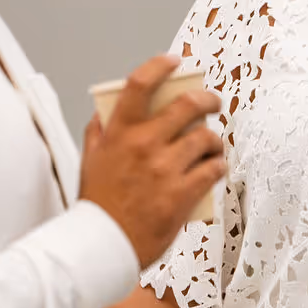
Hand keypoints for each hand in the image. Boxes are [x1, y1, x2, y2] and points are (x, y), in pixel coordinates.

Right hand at [80, 55, 225, 267]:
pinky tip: (215, 168)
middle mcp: (144, 144)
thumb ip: (99, 132)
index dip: (160, 66)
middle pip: (187, 105)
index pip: (140, 84)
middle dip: (207, 99)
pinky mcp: (182, 194)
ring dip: (215, 139)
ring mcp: (165, 169)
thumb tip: (106, 113)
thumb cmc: (97, 204)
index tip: (173, 62)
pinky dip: (217, 166)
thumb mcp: (89, 160)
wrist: (102, 245)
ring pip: (206, 138)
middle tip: (212, 102)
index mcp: (119, 132)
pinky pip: (212, 169)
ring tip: (213, 144)